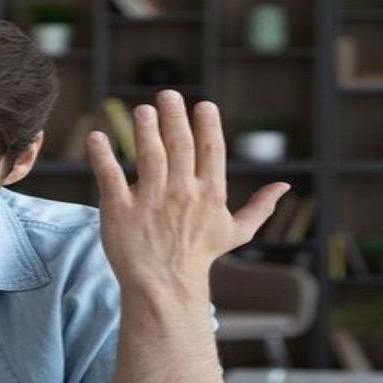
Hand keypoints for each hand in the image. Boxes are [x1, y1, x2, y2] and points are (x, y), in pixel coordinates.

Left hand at [86, 90, 290, 288]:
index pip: (211, 150)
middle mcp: (182, 194)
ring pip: (149, 157)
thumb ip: (260, 207)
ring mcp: (150, 202)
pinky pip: (110, 176)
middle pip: (179, 146)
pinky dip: (102, 156)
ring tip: (142, 109)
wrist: (164, 287)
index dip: (208, 125)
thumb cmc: (198, 257)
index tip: (203, 105)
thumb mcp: (236, 233)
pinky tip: (97, 136)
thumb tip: (284, 186)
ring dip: (145, 130)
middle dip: (174, 117)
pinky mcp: (120, 211)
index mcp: (210, 194)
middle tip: (167, 94)